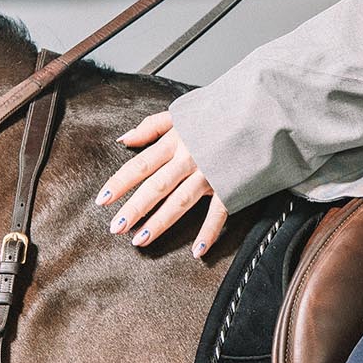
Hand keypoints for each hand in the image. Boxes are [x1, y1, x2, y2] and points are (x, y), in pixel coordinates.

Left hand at [96, 112, 227, 256]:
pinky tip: (197, 251)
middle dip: (134, 208)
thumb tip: (124, 139)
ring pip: (180, 201)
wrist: (260, 111)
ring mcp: (210, 174)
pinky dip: (209, 232)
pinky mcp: (231, 186)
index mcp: (176, 141)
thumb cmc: (219, 112)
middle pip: (156, 186)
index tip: (102, 199)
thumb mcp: (182, 112)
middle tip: (116, 227)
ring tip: (140, 240)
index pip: (141, 164)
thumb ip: (151, 126)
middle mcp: (190, 158)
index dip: (120, 182)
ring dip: (160, 222)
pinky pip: (218, 212)